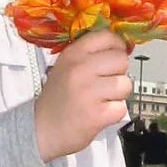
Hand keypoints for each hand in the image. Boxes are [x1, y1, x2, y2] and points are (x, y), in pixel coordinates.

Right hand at [33, 28, 132, 161]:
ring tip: (102, 99)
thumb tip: (119, 48)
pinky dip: (114, 113)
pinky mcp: (97, 114)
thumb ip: (89, 55)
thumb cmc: (57, 98)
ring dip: (118, 94)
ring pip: (125, 84)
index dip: (117, 47)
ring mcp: (89, 92)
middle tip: (106, 82)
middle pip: (122, 60)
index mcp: (73, 54)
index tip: (113, 56)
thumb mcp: (65, 66)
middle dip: (119, 72)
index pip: (107, 37)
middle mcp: (81, 69)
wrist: (41, 129)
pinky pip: (121, 107)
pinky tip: (100, 113)